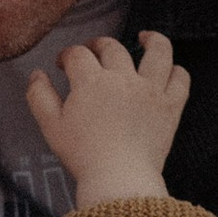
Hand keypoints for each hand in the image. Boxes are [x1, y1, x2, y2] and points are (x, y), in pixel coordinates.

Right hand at [26, 31, 188, 208]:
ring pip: (158, 51)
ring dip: (152, 40)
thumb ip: (39, 96)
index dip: (67, 55)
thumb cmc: (83, 156)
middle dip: (98, 44)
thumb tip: (37, 74)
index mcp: (91, 81)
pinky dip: (177, 71)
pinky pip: (181, 79)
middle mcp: (123, 78)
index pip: (77, 54)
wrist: (119, 179)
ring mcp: (151, 90)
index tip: (63, 64)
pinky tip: (170, 69)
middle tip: (93, 51)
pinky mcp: (171, 107)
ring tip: (145, 37)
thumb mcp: (50, 126)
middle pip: (112, 47)